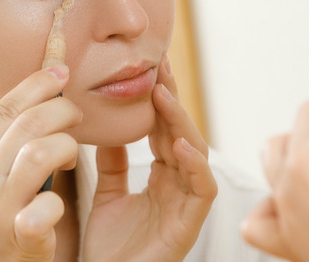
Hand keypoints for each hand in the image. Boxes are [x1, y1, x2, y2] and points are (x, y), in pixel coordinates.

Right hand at [0, 66, 81, 261]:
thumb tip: (34, 101)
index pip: (4, 106)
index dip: (38, 83)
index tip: (62, 70)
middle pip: (28, 122)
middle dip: (62, 110)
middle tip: (76, 117)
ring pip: (40, 152)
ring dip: (66, 147)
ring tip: (72, 155)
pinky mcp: (16, 240)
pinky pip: (49, 204)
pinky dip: (58, 202)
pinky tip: (56, 205)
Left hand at [82, 55, 216, 261]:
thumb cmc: (109, 250)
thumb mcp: (106, 196)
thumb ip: (113, 164)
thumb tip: (111, 128)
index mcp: (163, 177)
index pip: (165, 130)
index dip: (160, 100)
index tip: (151, 68)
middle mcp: (179, 185)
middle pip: (181, 133)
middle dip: (172, 100)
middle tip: (160, 66)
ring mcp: (187, 203)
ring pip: (195, 153)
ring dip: (181, 124)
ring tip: (163, 96)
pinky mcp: (190, 224)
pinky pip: (202, 189)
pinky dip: (194, 165)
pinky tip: (179, 145)